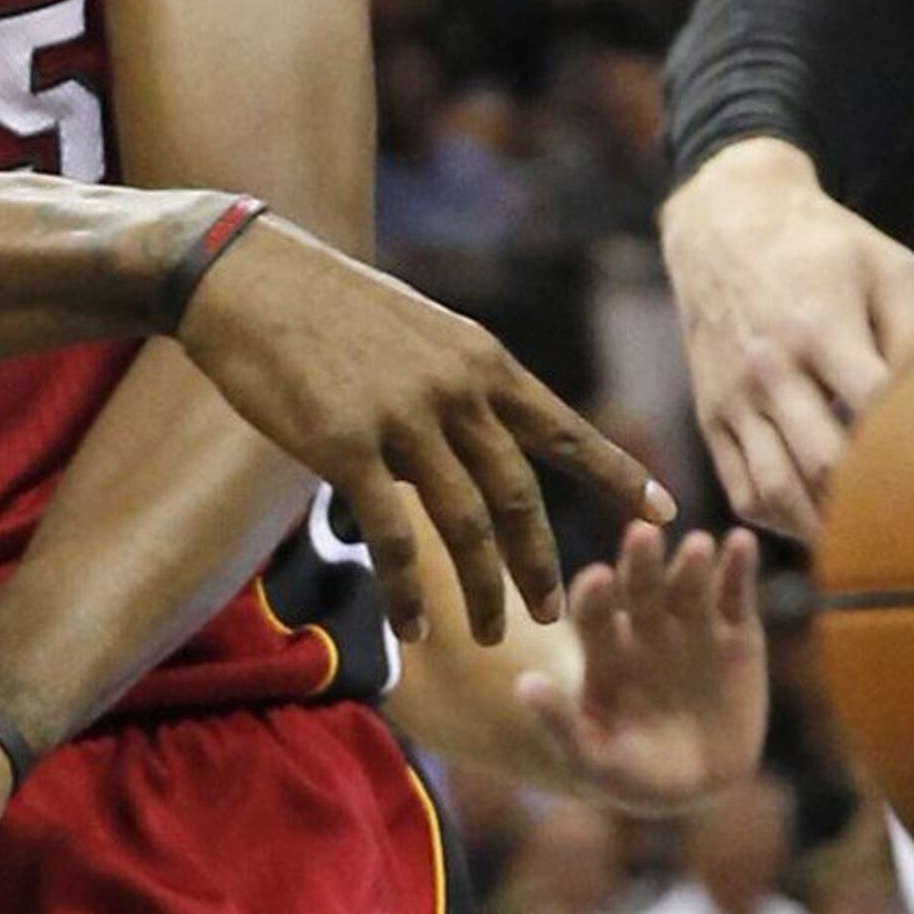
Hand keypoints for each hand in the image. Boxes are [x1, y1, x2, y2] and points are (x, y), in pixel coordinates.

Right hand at [176, 215, 664, 644]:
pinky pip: (393, 535)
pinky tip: (415, 627)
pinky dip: (408, 590)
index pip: (564, 429)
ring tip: (493, 637)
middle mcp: (457, 389)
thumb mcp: (418, 336)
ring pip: (466, 525)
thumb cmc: (327, 309)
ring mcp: (403, 417)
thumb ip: (456, 393)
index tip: (665, 513)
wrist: (247, 277)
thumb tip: (470, 455)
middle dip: (540, 564)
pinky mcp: (346, 445)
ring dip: (485, 590)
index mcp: (481, 361)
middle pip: (519, 495)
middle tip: (554, 616)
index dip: (617, 475)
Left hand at [515, 522, 766, 809]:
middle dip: (640, 563)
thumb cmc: (632, 774)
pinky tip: (742, 542)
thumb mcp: (593, 759)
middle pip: (639, 587)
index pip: (593, 615)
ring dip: (692, 563)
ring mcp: (690, 624)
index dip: (594, 598)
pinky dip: (739, 567)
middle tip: (641, 535)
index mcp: (603, 650)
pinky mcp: (735, 629)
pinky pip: (736, 594)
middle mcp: (643, 626)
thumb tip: (523, 685)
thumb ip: (561, 723)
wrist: (696, 782)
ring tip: (696, 545)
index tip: (595, 579)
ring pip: (688, 584)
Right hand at [658, 142, 913, 537]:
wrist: (725, 223)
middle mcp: (771, 367)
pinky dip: (779, 519)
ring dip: (821, 528)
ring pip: (775, 490)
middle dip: (869, 503)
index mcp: (820, 324)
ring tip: (865, 546)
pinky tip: (816, 523)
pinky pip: (741, 489)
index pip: (871, 406)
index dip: (910, 445)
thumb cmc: (823, 245)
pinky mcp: (710, 415)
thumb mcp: (887, 265)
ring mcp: (734, 397)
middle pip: (822, 462)